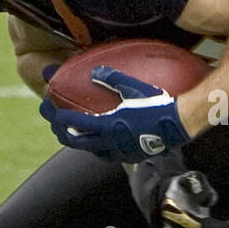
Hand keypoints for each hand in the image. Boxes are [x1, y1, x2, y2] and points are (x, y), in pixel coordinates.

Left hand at [40, 66, 189, 162]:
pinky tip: (101, 141)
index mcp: (107, 125)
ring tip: (73, 134)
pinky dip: (98, 148)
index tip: (49, 109)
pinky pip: (107, 155)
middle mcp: (110, 142)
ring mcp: (119, 152)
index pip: (74, 123)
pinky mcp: (130, 157)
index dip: (59, 117)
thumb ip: (112, 78)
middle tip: (54, 124)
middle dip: (61, 133)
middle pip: (76, 142)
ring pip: (91, 150)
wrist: (179, 125)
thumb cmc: (157, 104)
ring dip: (79, 142)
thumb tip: (95, 70)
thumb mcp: (134, 87)